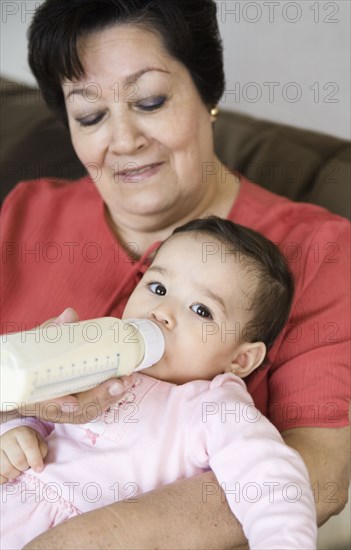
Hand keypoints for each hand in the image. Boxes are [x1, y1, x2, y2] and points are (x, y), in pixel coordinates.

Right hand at [0, 426, 47, 483]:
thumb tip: (37, 467)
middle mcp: (7, 439)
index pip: (29, 446)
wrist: (12, 441)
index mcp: (22, 433)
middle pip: (18, 460)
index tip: (39, 469)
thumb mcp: (38, 442)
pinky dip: (5, 478)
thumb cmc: (28, 444)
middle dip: (25, 467)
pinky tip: (9, 473)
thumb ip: (41, 451)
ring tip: (18, 469)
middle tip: (26, 466)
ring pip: (7, 469)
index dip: (35, 460)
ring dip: (15, 474)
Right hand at [17, 308, 132, 424]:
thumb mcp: (36, 340)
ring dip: (108, 398)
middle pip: (71, 412)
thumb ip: (52, 331)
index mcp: (28, 392)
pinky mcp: (73, 406)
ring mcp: (59, 409)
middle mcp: (44, 406)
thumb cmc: (31, 354)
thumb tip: (70, 314)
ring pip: (84, 412)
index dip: (57, 405)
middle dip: (97, 399)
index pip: (41, 404)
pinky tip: (123, 386)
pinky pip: (91, 408)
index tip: (73, 403)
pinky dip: (107, 398)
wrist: (26, 369)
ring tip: (127, 382)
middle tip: (118, 384)